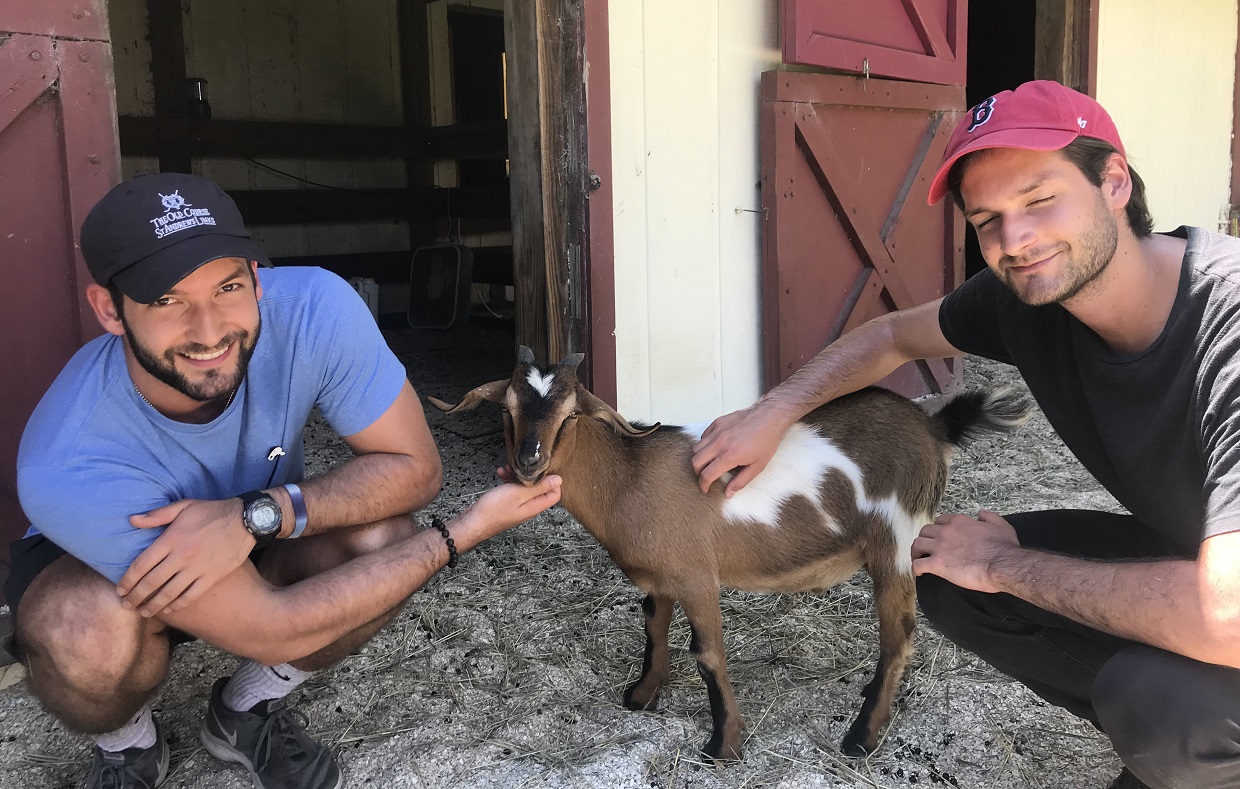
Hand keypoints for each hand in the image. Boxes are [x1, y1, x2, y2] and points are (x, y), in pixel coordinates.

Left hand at [119, 498, 254, 616]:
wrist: (246, 520)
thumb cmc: (212, 511)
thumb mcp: (184, 506)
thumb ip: (157, 515)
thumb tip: (132, 520)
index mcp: (171, 539)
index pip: (142, 564)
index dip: (128, 579)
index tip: (120, 589)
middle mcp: (182, 556)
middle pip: (152, 582)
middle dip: (136, 596)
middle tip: (126, 605)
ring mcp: (197, 569)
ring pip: (169, 593)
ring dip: (153, 605)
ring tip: (143, 612)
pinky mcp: (212, 577)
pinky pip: (190, 596)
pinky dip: (177, 605)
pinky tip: (169, 609)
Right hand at [453, 471, 561, 546]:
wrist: (473, 522)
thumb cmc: (493, 510)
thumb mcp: (518, 493)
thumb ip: (539, 486)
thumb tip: (558, 480)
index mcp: (535, 506)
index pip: (555, 493)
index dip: (551, 479)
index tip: (543, 468)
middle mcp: (529, 507)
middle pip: (539, 488)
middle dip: (532, 474)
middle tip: (522, 467)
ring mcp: (518, 506)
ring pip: (525, 487)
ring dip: (518, 475)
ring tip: (508, 469)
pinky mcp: (508, 503)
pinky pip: (513, 489)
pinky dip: (509, 480)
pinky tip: (501, 474)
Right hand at [691, 403, 793, 495]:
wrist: (769, 417)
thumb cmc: (766, 441)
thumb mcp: (758, 466)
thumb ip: (741, 481)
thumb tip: (728, 493)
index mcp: (729, 456)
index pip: (707, 475)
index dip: (703, 485)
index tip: (705, 489)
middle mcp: (719, 443)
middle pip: (696, 462)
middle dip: (698, 473)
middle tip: (705, 476)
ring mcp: (717, 431)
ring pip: (696, 448)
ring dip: (700, 458)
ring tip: (709, 462)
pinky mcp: (717, 423)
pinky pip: (703, 436)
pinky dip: (704, 444)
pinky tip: (714, 448)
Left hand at [910, 509, 1020, 592]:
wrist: (1002, 565)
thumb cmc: (1004, 548)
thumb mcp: (1001, 525)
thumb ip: (989, 516)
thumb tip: (981, 513)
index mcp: (959, 522)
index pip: (940, 521)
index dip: (938, 529)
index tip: (939, 537)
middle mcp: (946, 532)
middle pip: (925, 531)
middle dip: (925, 539)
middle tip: (927, 548)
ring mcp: (940, 547)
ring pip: (917, 544)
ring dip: (916, 551)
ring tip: (919, 558)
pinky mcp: (937, 564)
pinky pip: (918, 564)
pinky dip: (916, 568)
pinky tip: (919, 572)